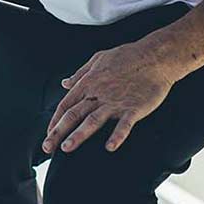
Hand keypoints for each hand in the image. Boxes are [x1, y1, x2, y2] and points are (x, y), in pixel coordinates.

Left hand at [42, 42, 177, 154]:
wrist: (155, 56)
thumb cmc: (127, 56)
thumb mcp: (98, 59)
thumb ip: (80, 73)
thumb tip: (64, 83)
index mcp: (89, 82)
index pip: (66, 104)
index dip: (55, 120)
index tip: (48, 134)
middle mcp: (98, 93)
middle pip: (74, 115)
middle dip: (58, 132)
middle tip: (47, 147)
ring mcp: (116, 102)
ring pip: (93, 120)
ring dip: (78, 135)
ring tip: (66, 148)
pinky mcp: (134, 108)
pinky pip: (124, 124)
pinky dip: (117, 135)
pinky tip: (109, 147)